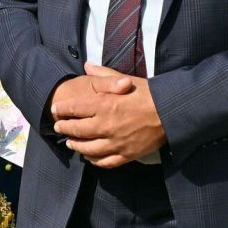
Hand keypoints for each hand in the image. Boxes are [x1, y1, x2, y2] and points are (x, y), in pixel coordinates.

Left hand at [51, 63, 165, 167]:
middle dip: (64, 129)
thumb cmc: (149, 94)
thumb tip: (87, 65)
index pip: (74, 109)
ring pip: (88, 149)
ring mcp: (116, 143)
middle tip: (58, 127)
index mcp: (104, 105)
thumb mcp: (125, 80)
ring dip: (76, 146)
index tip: (55, 110)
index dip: (62, 110)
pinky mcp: (126, 155)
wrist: (171, 112)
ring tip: (71, 143)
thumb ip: (103, 75)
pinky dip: (94, 161)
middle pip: (77, 131)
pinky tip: (90, 158)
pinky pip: (105, 162)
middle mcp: (106, 125)